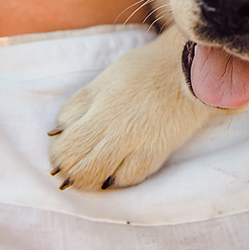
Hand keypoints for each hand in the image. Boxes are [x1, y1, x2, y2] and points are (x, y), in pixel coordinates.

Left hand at [48, 31, 213, 190]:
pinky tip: (117, 174)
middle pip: (78, 165)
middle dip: (71, 171)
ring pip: (100, 177)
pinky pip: (131, 177)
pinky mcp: (158, 151)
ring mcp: (136, 143)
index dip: (59, 154)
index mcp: (97, 109)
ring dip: (91, 180)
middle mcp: (113, 130)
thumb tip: (58, 132)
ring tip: (93, 175)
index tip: (64, 153)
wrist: (190, 69)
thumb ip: (79, 106)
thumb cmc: (145, 69)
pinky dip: (119, 179)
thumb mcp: (103, 81)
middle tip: (73, 170)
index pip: (64, 146)